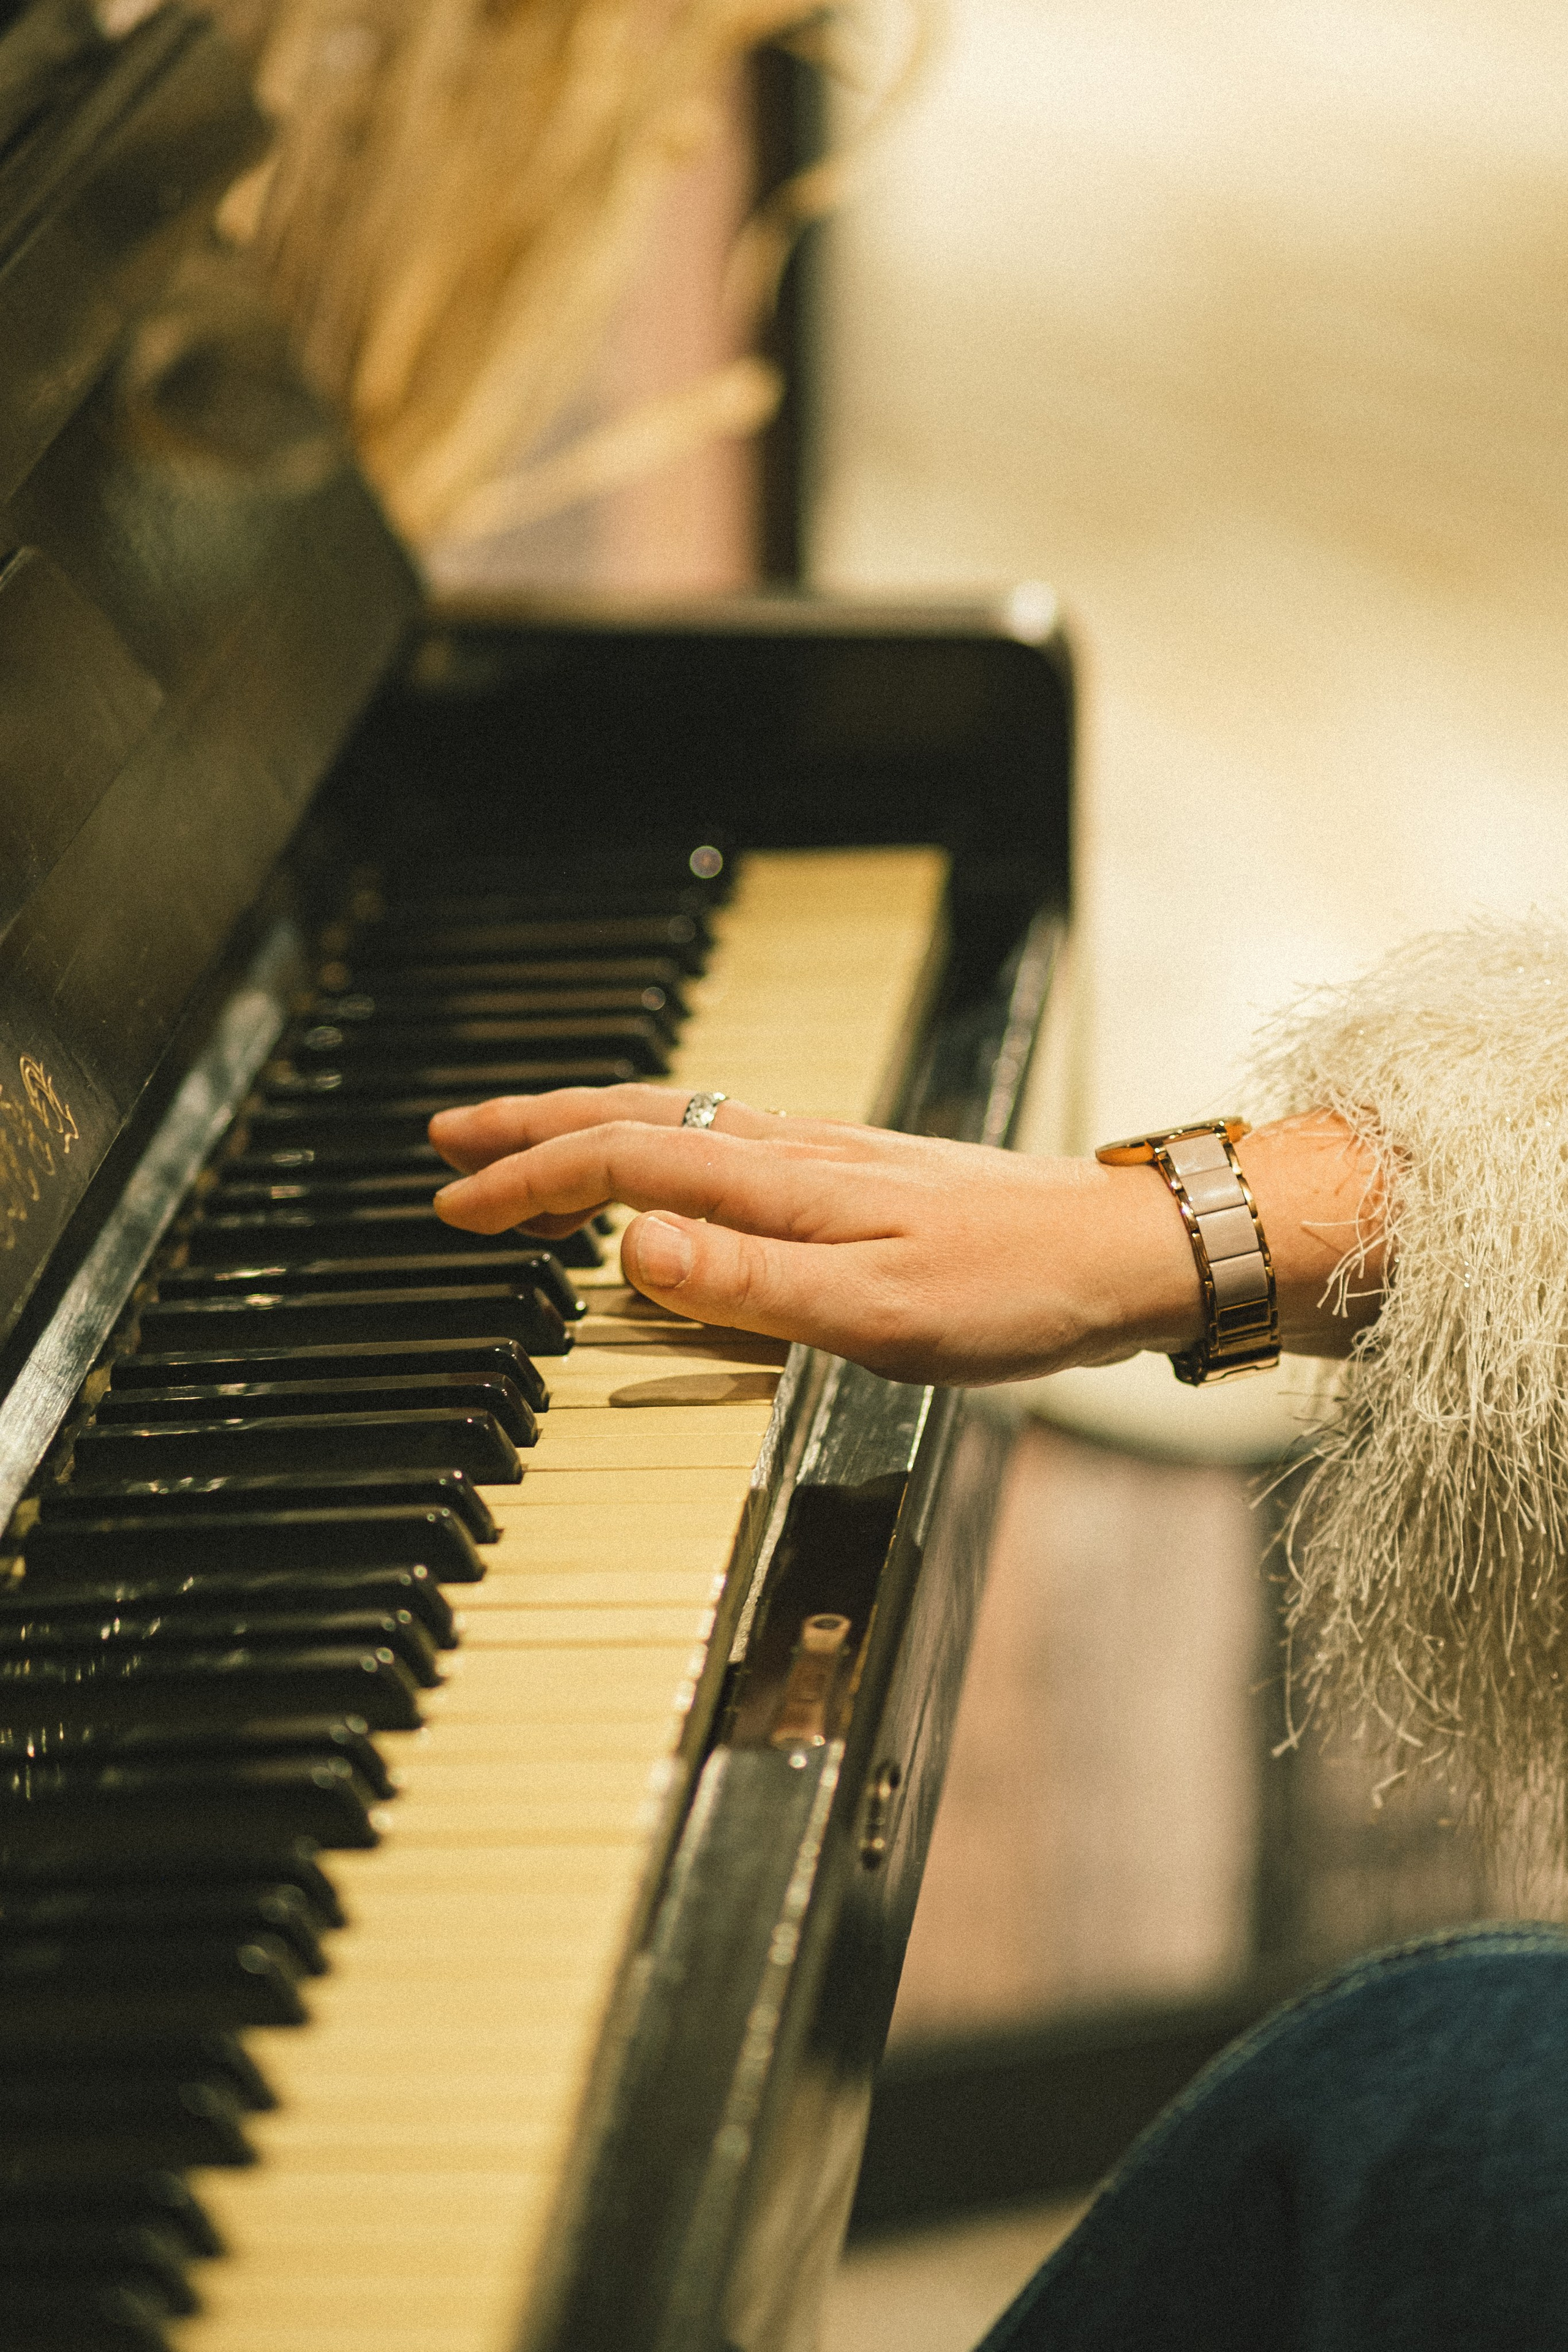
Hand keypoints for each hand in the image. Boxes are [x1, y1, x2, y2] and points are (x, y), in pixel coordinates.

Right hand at [428, 1088, 1385, 1386]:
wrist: (1125, 1255)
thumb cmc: (1014, 1291)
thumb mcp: (873, 1314)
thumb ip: (745, 1286)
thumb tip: (627, 1247)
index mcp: (781, 1182)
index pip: (619, 1165)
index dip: (526, 1183)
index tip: (453, 1209)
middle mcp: (794, 1153)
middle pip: (634, 1118)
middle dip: (531, 1124)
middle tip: (447, 1135)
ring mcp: (826, 1158)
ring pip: (675, 1121)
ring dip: (588, 1127)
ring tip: (526, 1143)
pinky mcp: (857, 1177)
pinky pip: (724, 1142)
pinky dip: (658, 1145)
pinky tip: (664, 1171)